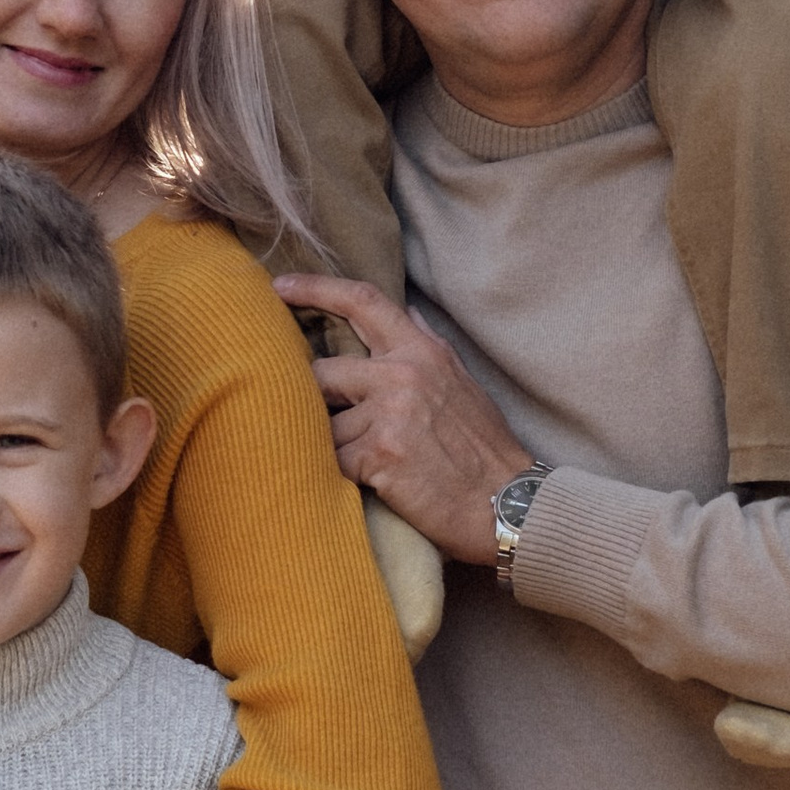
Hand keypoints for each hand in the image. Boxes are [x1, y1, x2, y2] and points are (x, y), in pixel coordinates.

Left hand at [274, 272, 533, 564]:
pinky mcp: (380, 454)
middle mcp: (404, 374)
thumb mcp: (461, 383)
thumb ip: (427, 347)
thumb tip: (407, 315)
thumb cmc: (484, 449)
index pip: (363, 300)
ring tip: (367, 465)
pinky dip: (342, 475)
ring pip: (323, 424)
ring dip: (334, 447)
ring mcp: (391, 413)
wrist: (509, 503)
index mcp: (422, 351)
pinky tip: (371, 484)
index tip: (281, 286)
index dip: (316, 288)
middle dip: (316, 403)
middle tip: (332, 429)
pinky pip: (333, 460)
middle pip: (322, 371)